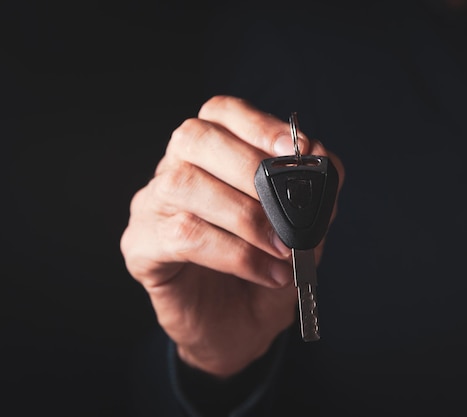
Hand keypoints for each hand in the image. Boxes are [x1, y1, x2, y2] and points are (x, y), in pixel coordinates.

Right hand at [120, 96, 343, 377]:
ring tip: (283, 250)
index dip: (258, 124)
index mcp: (210, 156)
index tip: (296, 150)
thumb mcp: (301, 231)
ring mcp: (152, 207)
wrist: (238, 330)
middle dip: (250, 168)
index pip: (221, 112)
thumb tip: (321, 158)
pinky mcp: (141, 247)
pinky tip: (267, 273)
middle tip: (288, 210)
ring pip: (184, 184)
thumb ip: (311, 195)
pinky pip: (183, 235)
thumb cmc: (265, 271)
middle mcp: (173, 171)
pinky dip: (235, 253)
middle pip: (194, 137)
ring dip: (245, 216)